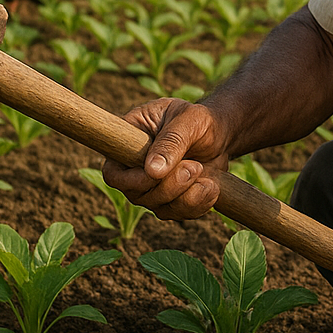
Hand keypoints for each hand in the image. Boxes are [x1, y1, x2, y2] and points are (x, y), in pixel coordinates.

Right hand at [102, 98, 230, 219]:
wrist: (219, 133)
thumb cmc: (199, 119)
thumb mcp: (187, 120)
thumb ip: (170, 142)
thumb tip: (152, 171)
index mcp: (128, 141)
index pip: (113, 173)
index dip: (132, 180)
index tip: (159, 173)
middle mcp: (134, 169)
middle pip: (137, 195)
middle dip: (170, 186)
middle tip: (194, 166)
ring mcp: (151, 188)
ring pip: (159, 208)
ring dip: (186, 196)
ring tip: (204, 172)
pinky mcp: (171, 200)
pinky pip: (179, 213)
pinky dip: (198, 204)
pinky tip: (212, 186)